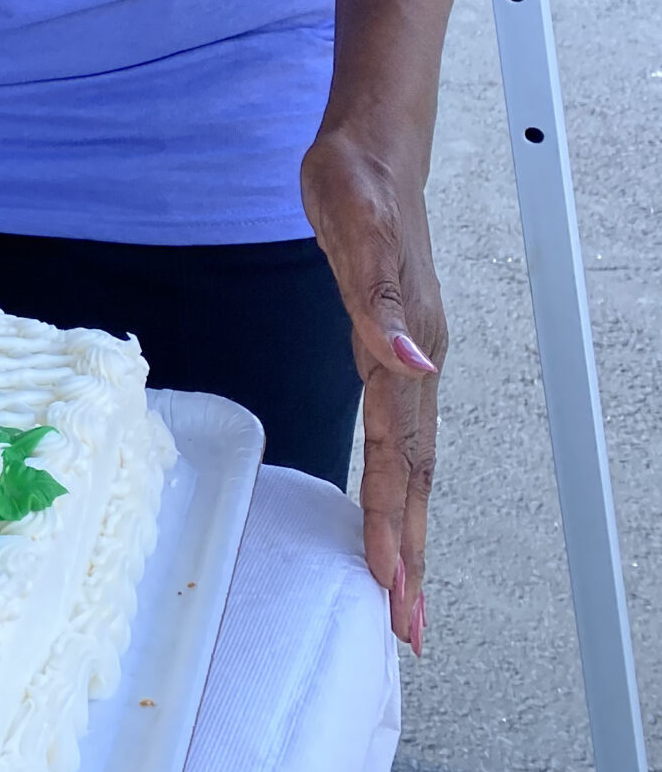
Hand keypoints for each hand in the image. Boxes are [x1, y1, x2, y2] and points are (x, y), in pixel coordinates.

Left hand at [300, 121, 443, 656]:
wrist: (373, 144)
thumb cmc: (358, 180)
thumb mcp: (356, 223)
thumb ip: (378, 296)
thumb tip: (409, 359)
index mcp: (405, 346)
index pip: (398, 455)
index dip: (392, 522)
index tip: (390, 588)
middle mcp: (414, 361)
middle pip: (412, 474)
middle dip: (408, 553)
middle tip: (405, 627)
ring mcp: (406, 356)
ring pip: (408, 461)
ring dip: (404, 527)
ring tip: (401, 592)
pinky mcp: (389, 344)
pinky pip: (395, 432)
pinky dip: (392, 482)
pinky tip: (388, 508)